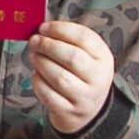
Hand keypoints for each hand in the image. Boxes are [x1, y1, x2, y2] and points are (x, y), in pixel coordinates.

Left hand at [31, 19, 115, 134]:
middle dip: (48, 46)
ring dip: (42, 63)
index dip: (61, 30)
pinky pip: (49, 95)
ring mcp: (84, 97)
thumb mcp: (87, 56)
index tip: (43, 27)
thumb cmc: (82, 76)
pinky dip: (38, 82)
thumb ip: (69, 41)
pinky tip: (36, 74)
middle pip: (72, 57)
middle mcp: (98, 79)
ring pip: (60, 77)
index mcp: (103, 59)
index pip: (84, 38)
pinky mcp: (69, 111)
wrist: (88, 111)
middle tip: (34, 41)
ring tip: (34, 56)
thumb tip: (42, 29)